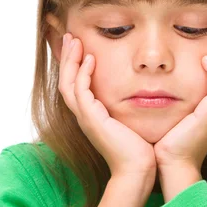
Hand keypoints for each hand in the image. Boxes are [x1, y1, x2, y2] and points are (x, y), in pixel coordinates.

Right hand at [59, 33, 156, 178]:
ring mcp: (86, 118)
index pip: (76, 85)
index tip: (80, 46)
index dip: (75, 65)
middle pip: (66, 81)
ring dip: (71, 60)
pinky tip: (90, 59)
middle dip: (68, 58)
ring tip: (75, 40)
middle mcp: (85, 116)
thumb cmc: (140, 150)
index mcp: (92, 116)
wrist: (138, 170)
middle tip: (71, 36)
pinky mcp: (92, 120)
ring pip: (68, 83)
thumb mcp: (131, 122)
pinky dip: (83, 74)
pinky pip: (81, 91)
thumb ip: (128, 108)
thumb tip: (141, 93)